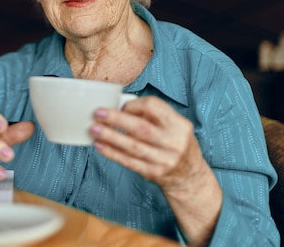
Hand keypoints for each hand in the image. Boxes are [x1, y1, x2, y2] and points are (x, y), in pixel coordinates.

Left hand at [89, 96, 203, 188]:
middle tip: (98, 114)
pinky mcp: (154, 173)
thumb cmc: (176, 144)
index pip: (154, 107)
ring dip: (110, 137)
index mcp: (179, 124)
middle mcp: (173, 142)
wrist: (189, 177)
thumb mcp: (175, 127)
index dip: (134, 105)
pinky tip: (100, 146)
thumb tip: (120, 107)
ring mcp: (164, 159)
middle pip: (141, 128)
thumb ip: (153, 116)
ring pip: (133, 146)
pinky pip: (129, 161)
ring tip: (94, 129)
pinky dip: (112, 153)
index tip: (121, 106)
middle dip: (117, 119)